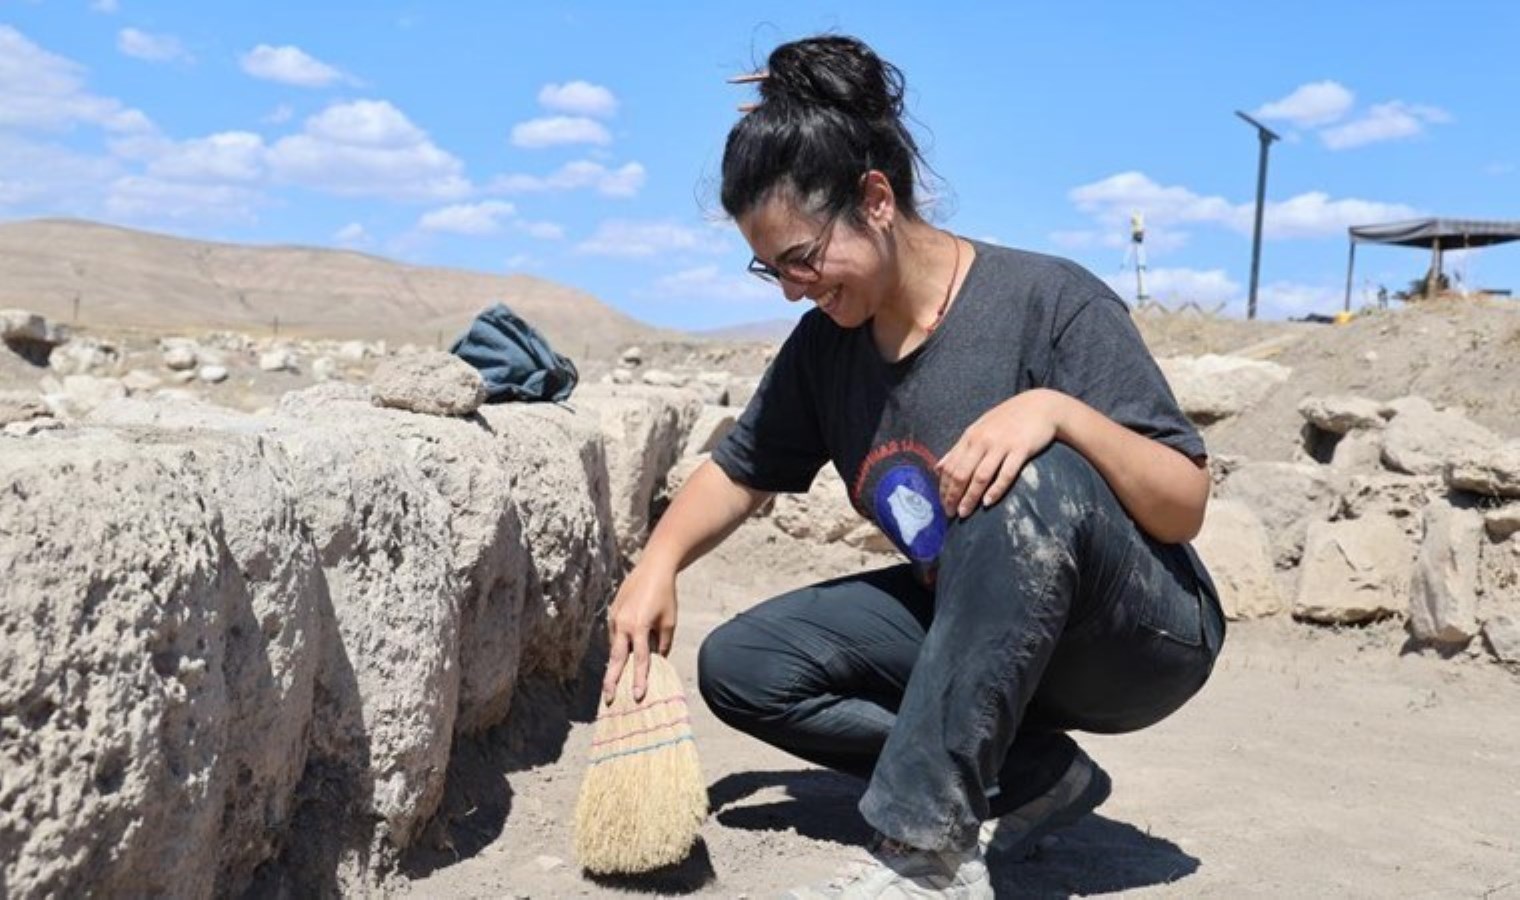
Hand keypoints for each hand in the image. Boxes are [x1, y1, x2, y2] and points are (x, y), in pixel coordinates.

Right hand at [601, 562, 678, 704]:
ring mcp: (614, 618)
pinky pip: (614, 635)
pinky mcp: (612, 613)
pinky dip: (618, 647)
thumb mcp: (669, 621)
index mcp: (639, 626)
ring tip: (613, 683)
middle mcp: (622, 624)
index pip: (640, 659)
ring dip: (615, 664)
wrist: (653, 568)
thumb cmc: (665, 595)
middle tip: (608, 698)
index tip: (638, 696)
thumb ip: (663, 643)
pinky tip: (621, 655)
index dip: (640, 679)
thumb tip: (657, 660)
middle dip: (611, 680)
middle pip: (616, 659)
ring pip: (614, 647)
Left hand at [935, 389, 1067, 517]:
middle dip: (953, 496)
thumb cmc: (1008, 419)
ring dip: (970, 497)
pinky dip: (996, 489)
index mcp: (970, 436)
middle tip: (951, 513)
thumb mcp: (979, 429)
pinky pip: (1006, 473)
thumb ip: (959, 449)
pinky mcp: (1021, 449)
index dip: (944, 487)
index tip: (943, 504)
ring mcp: (1001, 444)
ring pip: (981, 476)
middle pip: (962, 473)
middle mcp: (982, 440)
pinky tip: (988, 502)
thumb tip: (938, 468)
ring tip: (965, 513)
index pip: (951, 466)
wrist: (1040, 406)